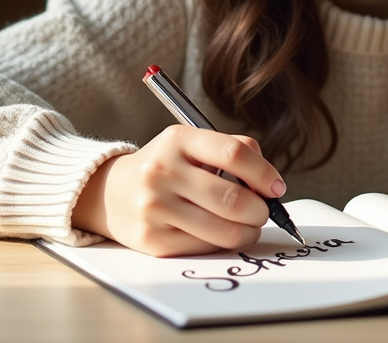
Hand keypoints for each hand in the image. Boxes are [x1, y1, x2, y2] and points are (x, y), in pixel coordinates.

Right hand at [72, 126, 286, 256]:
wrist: (111, 193)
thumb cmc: (166, 167)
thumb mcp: (191, 144)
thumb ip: (233, 150)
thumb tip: (270, 183)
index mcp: (178, 140)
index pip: (234, 153)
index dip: (264, 173)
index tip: (276, 187)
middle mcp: (163, 172)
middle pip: (233, 199)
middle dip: (260, 210)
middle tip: (263, 211)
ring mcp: (155, 207)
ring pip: (223, 230)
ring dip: (247, 232)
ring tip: (248, 225)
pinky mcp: (153, 240)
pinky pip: (205, 247)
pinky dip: (222, 243)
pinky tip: (220, 234)